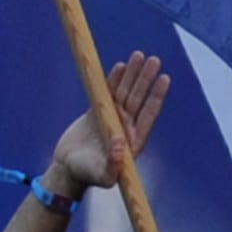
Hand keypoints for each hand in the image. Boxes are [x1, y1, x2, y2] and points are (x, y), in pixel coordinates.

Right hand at [50, 53, 171, 199]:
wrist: (67, 170)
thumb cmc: (87, 176)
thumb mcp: (102, 176)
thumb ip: (112, 165)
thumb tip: (120, 145)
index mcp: (133, 140)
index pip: (149, 114)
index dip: (156, 96)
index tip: (164, 79)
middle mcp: (127, 127)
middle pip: (139, 98)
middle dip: (146, 79)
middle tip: (154, 60)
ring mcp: (113, 118)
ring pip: (125, 92)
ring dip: (132, 74)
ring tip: (139, 55)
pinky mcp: (98, 113)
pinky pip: (108, 93)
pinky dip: (114, 80)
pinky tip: (120, 66)